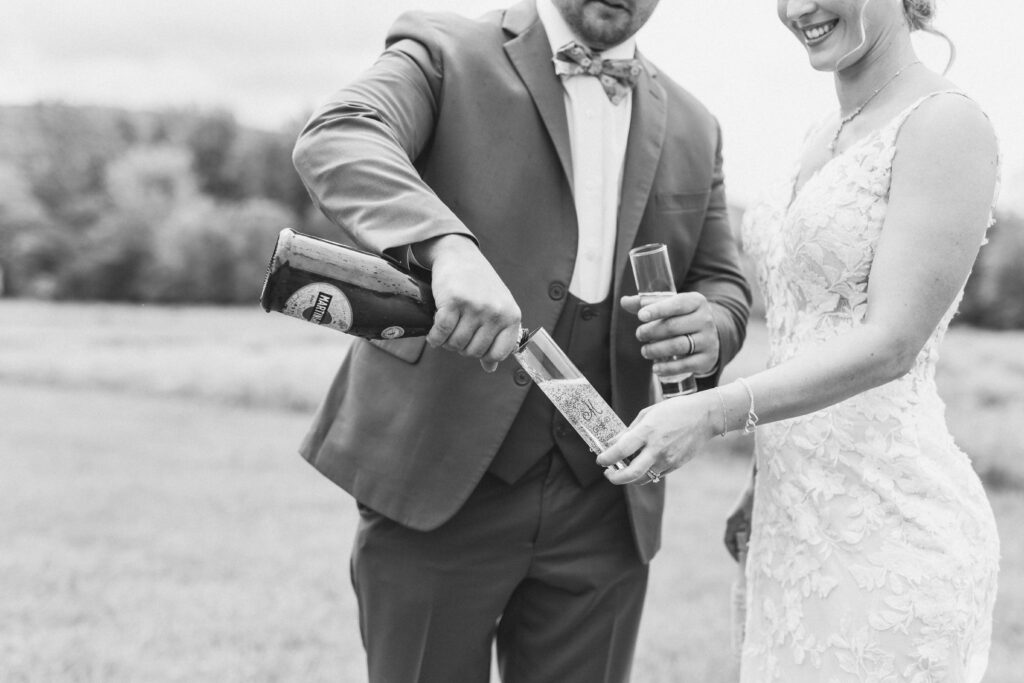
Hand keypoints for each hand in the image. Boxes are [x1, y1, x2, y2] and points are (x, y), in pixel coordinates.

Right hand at [416, 235, 521, 371]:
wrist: (459, 255)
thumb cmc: (479, 284)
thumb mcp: (497, 308)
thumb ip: (497, 338)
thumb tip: (490, 368)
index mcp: (511, 316)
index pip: (498, 354)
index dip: (482, 355)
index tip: (473, 346)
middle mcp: (496, 312)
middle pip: (473, 352)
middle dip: (461, 348)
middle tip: (456, 335)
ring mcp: (475, 307)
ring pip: (456, 344)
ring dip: (446, 342)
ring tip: (447, 331)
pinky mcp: (454, 301)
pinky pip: (441, 333)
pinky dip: (435, 337)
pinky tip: (434, 333)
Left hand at [595, 390, 718, 484]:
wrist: (705, 416)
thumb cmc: (674, 410)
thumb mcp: (648, 413)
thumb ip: (629, 430)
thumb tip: (611, 443)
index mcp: (648, 431)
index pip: (621, 450)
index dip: (606, 458)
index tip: (599, 460)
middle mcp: (657, 448)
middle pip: (630, 474)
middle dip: (614, 478)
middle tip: (607, 473)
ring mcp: (667, 459)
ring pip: (642, 479)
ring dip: (628, 478)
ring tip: (621, 470)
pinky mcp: (675, 466)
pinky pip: (654, 475)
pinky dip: (644, 473)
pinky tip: (640, 464)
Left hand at [621, 293, 719, 377]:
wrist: (707, 336)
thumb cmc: (681, 318)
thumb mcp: (669, 306)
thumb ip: (646, 304)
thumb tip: (624, 301)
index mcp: (696, 302)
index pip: (677, 304)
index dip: (657, 310)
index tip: (640, 316)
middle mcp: (705, 319)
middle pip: (673, 326)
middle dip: (651, 331)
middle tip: (639, 335)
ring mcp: (708, 340)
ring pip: (679, 346)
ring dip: (657, 350)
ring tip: (645, 351)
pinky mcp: (707, 359)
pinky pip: (686, 365)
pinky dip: (668, 368)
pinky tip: (655, 368)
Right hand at [723, 486, 753, 561]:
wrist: (758, 482)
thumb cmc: (755, 500)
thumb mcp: (753, 519)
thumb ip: (751, 533)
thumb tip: (750, 549)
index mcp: (731, 522)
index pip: (727, 541)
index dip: (732, 552)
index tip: (740, 562)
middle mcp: (732, 520)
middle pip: (733, 539)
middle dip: (740, 549)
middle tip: (749, 560)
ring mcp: (738, 516)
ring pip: (740, 534)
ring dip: (746, 542)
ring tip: (755, 551)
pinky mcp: (745, 513)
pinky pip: (746, 528)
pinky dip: (750, 535)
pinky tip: (760, 539)